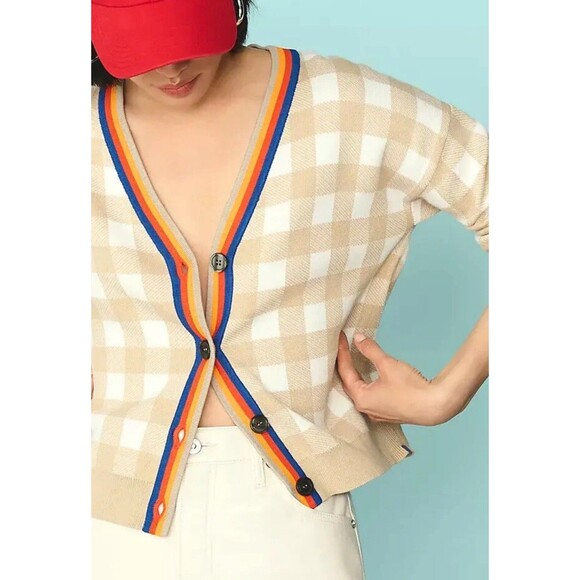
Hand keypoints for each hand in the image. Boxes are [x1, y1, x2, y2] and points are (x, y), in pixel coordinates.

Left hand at [336, 330, 450, 426]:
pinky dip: (364, 383)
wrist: (435, 406)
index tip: (340, 339)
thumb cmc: (411, 388)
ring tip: (350, 359)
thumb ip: (370, 350)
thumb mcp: (387, 364)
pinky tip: (366, 376)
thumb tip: (358, 338)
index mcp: (361, 398)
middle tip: (342, 348)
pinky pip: (369, 396)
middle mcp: (365, 408)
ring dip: (354, 375)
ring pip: (358, 391)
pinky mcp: (386, 412)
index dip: (342, 352)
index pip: (345, 371)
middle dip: (345, 364)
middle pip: (348, 383)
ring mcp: (376, 412)